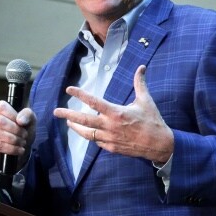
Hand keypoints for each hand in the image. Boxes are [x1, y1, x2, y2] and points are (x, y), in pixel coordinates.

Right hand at [0, 101, 35, 163]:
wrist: (21, 143)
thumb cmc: (24, 128)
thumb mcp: (31, 119)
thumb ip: (27, 115)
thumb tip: (20, 120)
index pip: (2, 108)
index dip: (14, 117)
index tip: (22, 124)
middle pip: (0, 122)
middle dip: (16, 131)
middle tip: (24, 136)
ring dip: (14, 141)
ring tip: (22, 143)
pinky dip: (10, 149)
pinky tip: (18, 149)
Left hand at [53, 65, 173, 163]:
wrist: (159, 145)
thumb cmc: (152, 121)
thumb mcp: (146, 100)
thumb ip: (140, 83)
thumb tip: (142, 67)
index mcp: (116, 113)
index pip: (93, 102)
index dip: (80, 94)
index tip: (69, 89)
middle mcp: (110, 126)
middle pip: (83, 120)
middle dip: (68, 115)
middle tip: (56, 112)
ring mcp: (109, 138)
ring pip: (86, 133)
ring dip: (75, 127)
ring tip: (68, 121)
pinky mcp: (111, 147)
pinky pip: (96, 141)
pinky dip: (90, 135)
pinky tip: (86, 131)